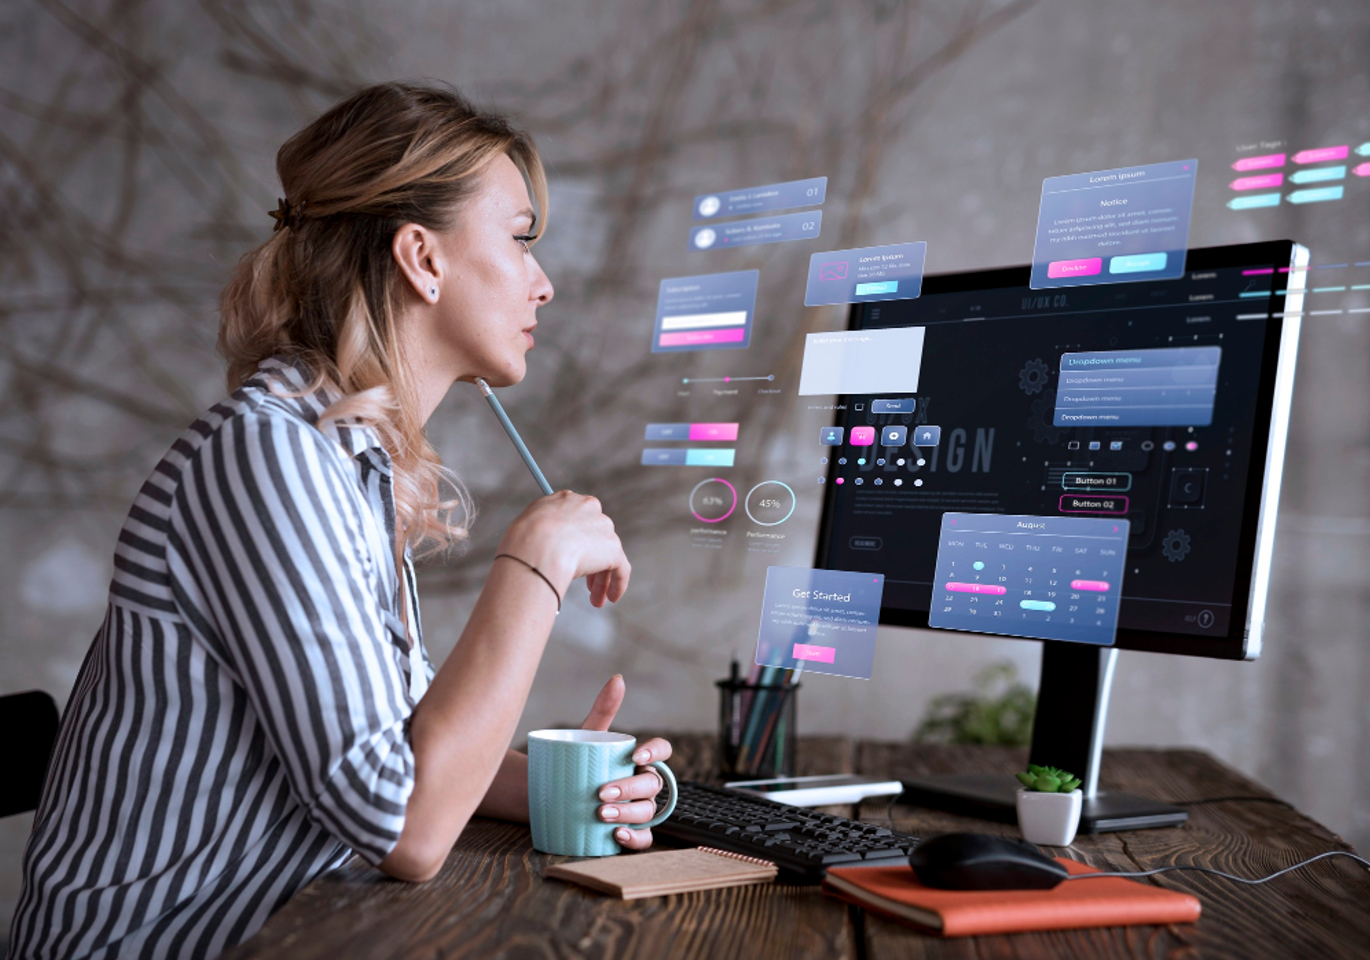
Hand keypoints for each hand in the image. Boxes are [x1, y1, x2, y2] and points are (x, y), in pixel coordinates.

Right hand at [499, 490, 630, 607]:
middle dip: (591, 561)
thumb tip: (544, 550)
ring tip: (595, 600)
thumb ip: (542, 532)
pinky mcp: (613, 547)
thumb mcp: (528, 528)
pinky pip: (621, 568)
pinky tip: (611, 598)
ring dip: (601, 579)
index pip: (578, 519)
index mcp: (566, 500)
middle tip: (585, 584)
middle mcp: (589, 508)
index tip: (571, 557)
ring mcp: (603, 527)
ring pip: (607, 555)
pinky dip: (618, 584)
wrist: (535, 546)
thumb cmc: (522, 541)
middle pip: (595, 537)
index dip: (576, 541)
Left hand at [580, 675, 672, 851]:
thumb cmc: (574, 763)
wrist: (546, 794)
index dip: (656, 751)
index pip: (662, 750)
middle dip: (630, 787)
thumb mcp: (587, 736)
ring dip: (629, 813)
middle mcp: (642, 784)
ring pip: (647, 811)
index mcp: (639, 759)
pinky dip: (634, 838)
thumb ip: (603, 710)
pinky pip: (643, 838)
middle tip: (601, 792)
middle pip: (652, 784)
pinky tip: (616, 834)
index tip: (635, 754)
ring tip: (601, 813)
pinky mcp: (628, 831)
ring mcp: (637, 809)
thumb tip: (618, 679)